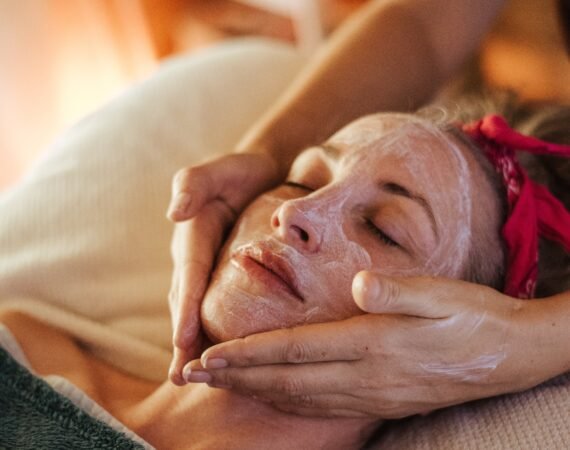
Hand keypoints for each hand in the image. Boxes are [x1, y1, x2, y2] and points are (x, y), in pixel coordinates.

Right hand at [167, 153, 280, 384]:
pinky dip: (216, 331)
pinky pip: (219, 306)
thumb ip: (193, 184)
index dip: (186, 307)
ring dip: (195, 343)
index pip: (190, 275)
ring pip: (200, 310)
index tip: (183, 339)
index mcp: (193, 235)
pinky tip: (226, 357)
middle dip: (183, 339)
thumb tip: (174, 214)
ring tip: (193, 377)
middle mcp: (196, 258)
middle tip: (182, 375)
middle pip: (187, 301)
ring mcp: (210, 270)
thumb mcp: (219, 169)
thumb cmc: (242, 172)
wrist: (264, 174)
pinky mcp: (227, 277)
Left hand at [183, 273, 543, 417]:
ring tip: (217, 384)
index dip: (246, 354)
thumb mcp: (443, 296)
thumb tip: (360, 283)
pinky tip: (271, 396)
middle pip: (284, 379)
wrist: (509, 356)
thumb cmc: (474, 318)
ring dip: (252, 390)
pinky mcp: (380, 401)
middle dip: (233, 377)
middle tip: (189, 374)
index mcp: (373, 344)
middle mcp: (365, 376)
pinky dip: (285, 401)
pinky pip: (320, 406)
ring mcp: (371, 394)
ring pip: (297, 397)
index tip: (206, 357)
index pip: (294, 350)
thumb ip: (400, 292)